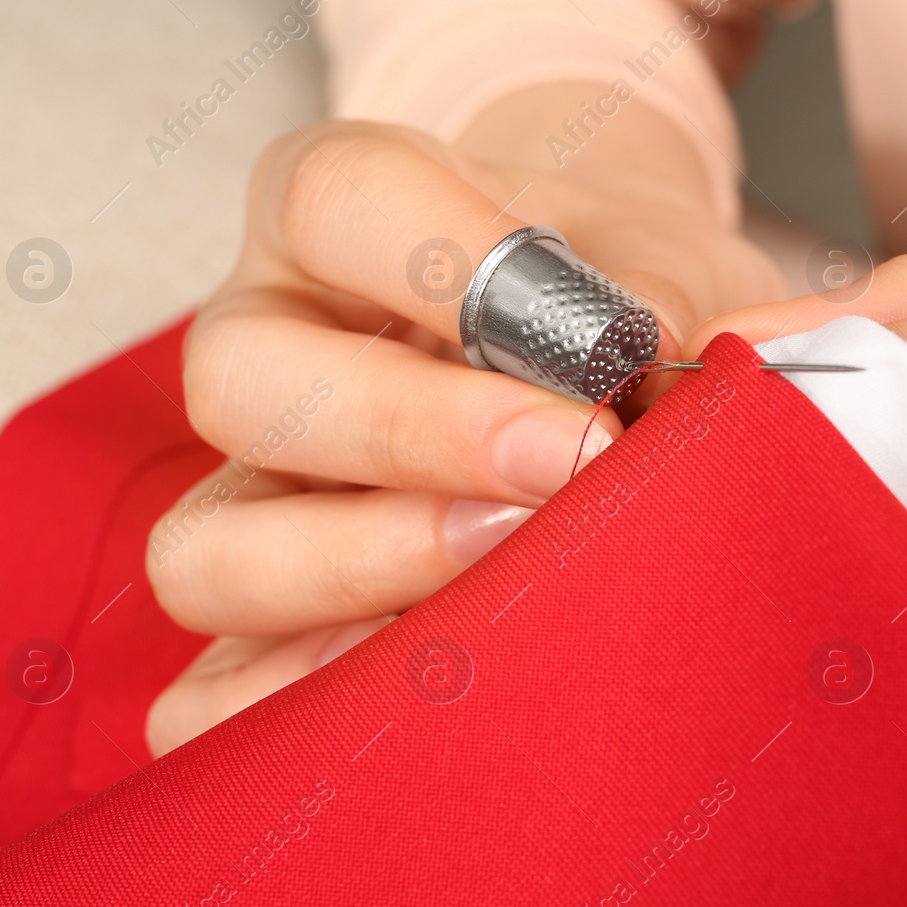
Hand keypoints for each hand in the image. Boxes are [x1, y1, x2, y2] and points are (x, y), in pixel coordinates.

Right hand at [145, 108, 780, 756]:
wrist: (593, 352)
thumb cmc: (615, 297)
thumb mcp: (651, 265)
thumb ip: (663, 298)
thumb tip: (699, 367)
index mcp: (335, 218)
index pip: (337, 198)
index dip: (453, 262)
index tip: (599, 338)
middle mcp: (268, 344)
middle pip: (246, 382)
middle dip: (413, 434)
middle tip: (575, 466)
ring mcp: (249, 488)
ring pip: (207, 549)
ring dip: (359, 577)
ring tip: (510, 591)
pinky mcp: (264, 611)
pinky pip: (213, 686)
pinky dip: (294, 707)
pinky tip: (420, 705)